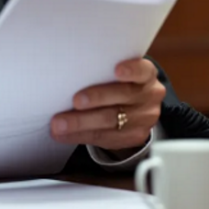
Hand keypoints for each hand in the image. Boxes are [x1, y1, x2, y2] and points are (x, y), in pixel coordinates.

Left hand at [49, 58, 164, 152]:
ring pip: (111, 121)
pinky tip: (62, 134)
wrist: (133, 110)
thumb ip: (101, 71)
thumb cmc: (116, 84)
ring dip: (81, 122)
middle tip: (75, 101)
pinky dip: (79, 135)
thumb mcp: (115, 74)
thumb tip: (66, 70)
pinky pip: (103, 138)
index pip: (143, 70)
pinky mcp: (134, 137)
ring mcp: (144, 118)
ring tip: (59, 124)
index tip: (117, 70)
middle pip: (123, 96)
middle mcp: (149, 96)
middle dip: (97, 98)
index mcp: (146, 74)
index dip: (132, 70)